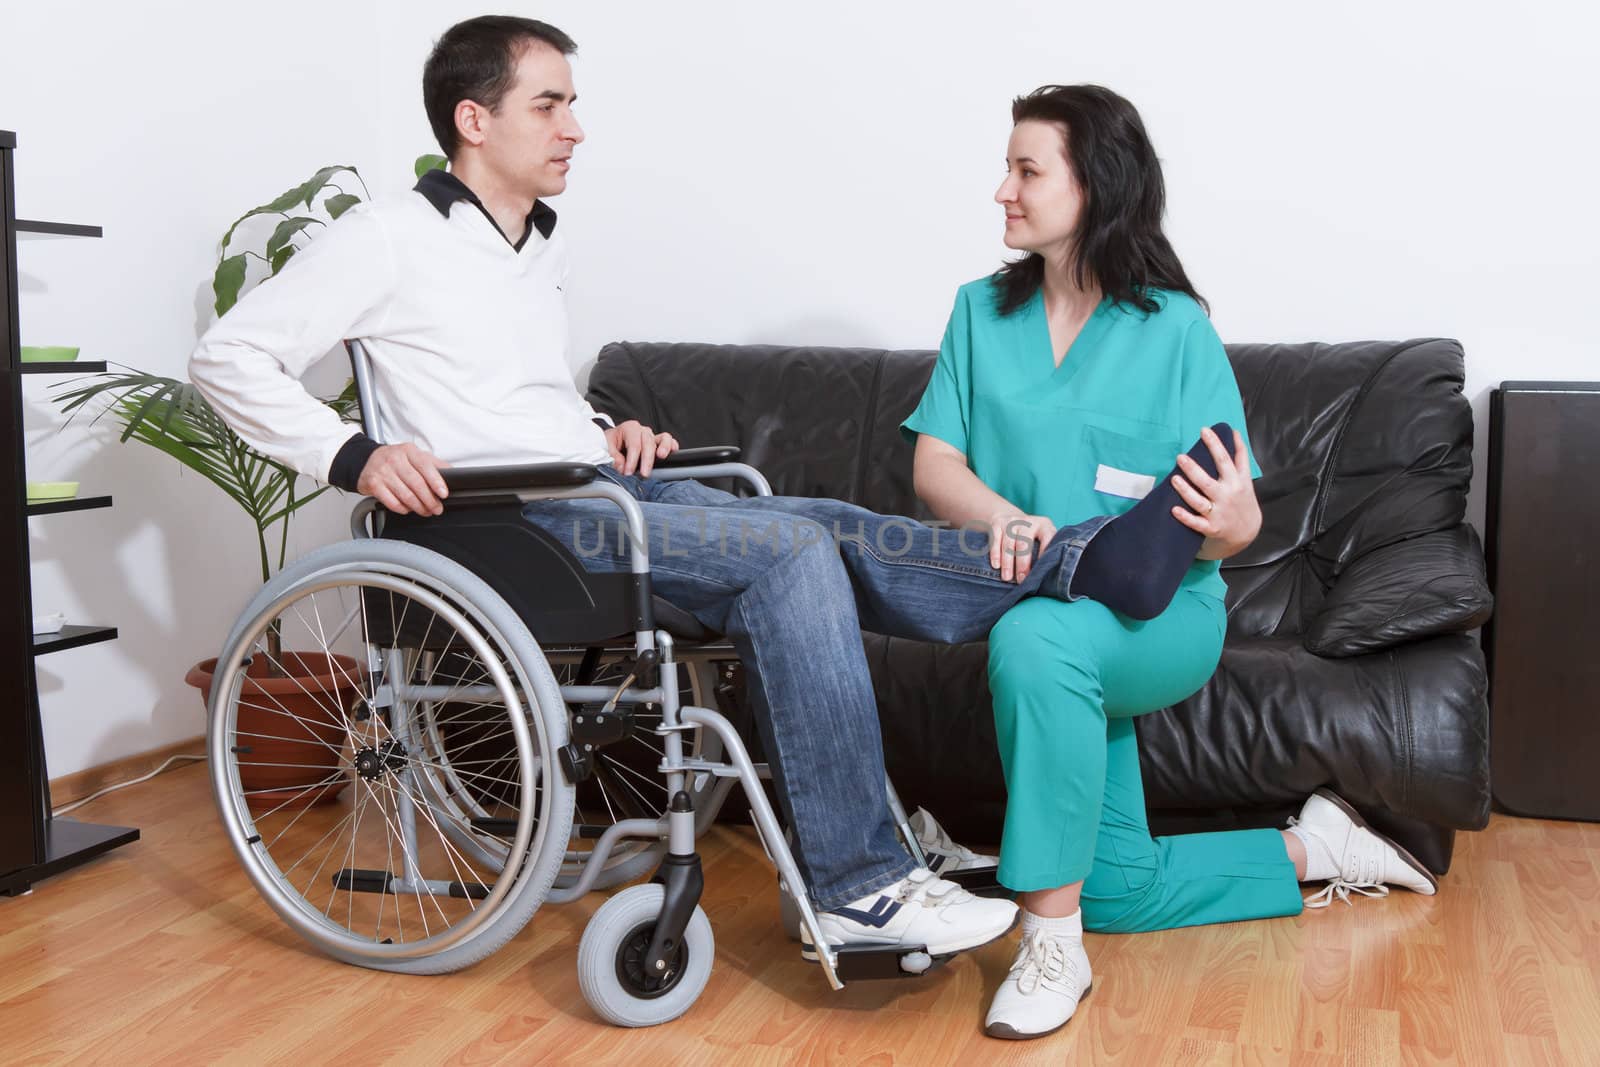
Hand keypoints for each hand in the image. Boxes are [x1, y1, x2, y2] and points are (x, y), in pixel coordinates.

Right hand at [357, 442, 450, 515]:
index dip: (436, 481)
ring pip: (405, 495)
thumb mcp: (414, 455)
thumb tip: (453, 474)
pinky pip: (392, 502)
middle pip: (416, 484)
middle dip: (430, 500)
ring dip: (419, 507)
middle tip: (436, 508)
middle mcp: (395, 459)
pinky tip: (408, 509)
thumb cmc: (395, 460)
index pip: (425, 466)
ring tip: (425, 511)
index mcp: (408, 451)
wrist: (367, 461)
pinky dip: (403, 509)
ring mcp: (383, 472)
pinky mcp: (373, 484)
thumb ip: (433, 464)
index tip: (444, 493)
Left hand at [604, 420, 678, 475]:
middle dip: (647, 460)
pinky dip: (672, 446)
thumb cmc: (611, 442)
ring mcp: (652, 436)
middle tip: (644, 474)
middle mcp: (642, 431)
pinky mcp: (658, 442)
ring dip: (664, 447)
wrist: (613, 440)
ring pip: (663, 438)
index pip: (634, 444)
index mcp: (629, 428)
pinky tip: (672, 453)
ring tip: (661, 457)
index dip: (632, 460)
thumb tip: (621, 467)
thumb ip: (613, 457)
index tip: (629, 472)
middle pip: (648, 443)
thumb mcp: (606, 447)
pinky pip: (669, 441)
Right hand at [987, 511, 1056, 582]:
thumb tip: (1046, 574)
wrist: (1008, 516)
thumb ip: (1045, 550)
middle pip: (1024, 544)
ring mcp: (1011, 522)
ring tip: (1007, 577)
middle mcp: (1027, 522)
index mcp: (1043, 525)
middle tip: (1021, 579)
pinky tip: (996, 566)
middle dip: (1022, 564)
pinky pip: (995, 541)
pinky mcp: (997, 524)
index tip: (1041, 570)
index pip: (1047, 538)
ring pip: (1008, 544)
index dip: (1044, 553)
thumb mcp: (1041, 537)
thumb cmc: (1029, 535)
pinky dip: (995, 554)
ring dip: (1007, 563)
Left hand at [1171, 427, 1260, 558]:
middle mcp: (1227, 496)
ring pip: (1200, 501)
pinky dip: (1186, 517)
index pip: (1226, 460)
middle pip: (1209, 481)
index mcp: (1237, 482)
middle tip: (1180, 457)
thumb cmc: (1242, 499)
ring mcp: (1219, 513)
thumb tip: (1233, 432)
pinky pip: (1196, 523)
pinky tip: (1174, 509)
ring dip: (1186, 490)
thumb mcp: (1245, 478)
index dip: (1216, 445)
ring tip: (1174, 478)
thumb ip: (1240, 456)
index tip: (1204, 431)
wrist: (1247, 532)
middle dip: (1194, 469)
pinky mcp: (1211, 528)